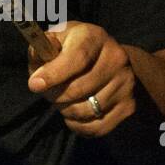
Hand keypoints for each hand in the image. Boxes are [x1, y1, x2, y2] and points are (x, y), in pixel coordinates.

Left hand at [27, 21, 135, 136]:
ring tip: (61, 101)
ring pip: (85, 110)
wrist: (111, 61)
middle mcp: (115, 58)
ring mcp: (125, 83)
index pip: (76, 58)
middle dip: (54, 95)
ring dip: (65, 110)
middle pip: (78, 89)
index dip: (53, 74)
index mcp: (94, 36)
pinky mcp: (129, 106)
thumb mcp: (57, 39)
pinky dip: (78, 125)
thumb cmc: (74, 48)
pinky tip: (73, 114)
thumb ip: (43, 47)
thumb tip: (38, 56)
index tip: (34, 85)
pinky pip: (97, 127)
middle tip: (46, 92)